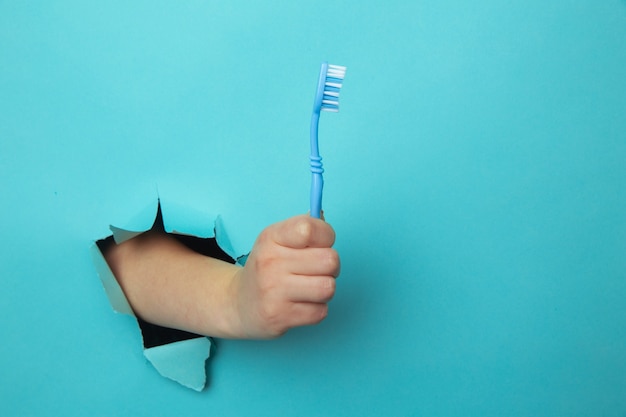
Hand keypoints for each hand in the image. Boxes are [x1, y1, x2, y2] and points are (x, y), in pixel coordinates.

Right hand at [231, 215, 340, 337]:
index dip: (326, 236)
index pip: (309, 228)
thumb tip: (322, 215)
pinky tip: (300, 304)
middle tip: (316, 270)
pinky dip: (316, 309)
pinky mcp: (279, 316)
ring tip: (309, 288)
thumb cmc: (267, 268)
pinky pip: (321, 312)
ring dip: (325, 289)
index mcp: (271, 237)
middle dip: (331, 267)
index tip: (320, 243)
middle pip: (330, 260)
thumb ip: (303, 227)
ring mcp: (274, 290)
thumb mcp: (277, 240)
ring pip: (328, 287)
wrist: (239, 304)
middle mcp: (270, 262)